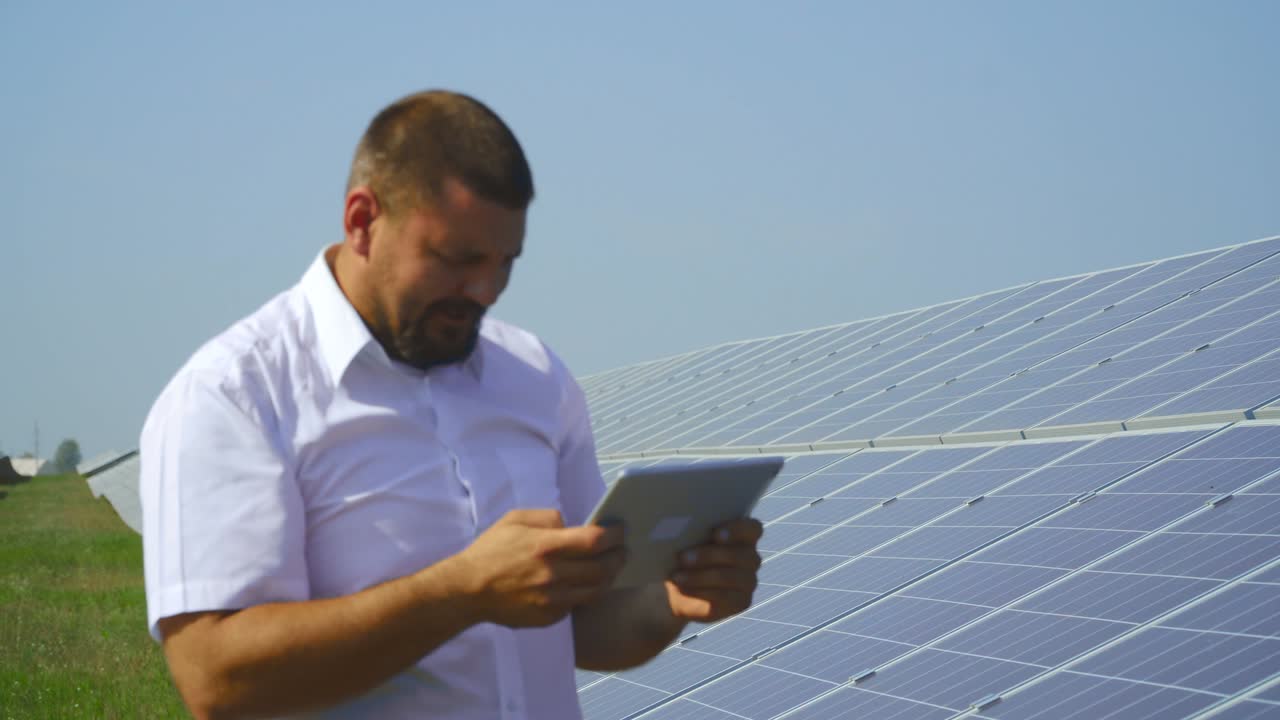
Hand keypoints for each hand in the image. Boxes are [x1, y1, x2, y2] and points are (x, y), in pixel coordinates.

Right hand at [454, 509, 625, 627]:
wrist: (467, 590)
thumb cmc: (491, 550)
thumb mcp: (516, 519)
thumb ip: (549, 517)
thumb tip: (573, 524)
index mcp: (545, 546)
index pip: (594, 540)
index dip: (614, 535)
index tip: (622, 530)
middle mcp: (552, 574)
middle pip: (603, 568)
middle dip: (619, 557)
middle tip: (624, 550)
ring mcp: (551, 599)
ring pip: (596, 591)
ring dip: (609, 578)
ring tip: (611, 568)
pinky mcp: (548, 617)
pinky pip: (577, 605)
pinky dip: (587, 593)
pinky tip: (587, 583)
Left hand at [664, 518, 762, 622]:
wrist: (675, 588)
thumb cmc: (682, 555)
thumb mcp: (685, 541)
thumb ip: (692, 532)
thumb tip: (682, 527)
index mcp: (743, 535)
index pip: (753, 528)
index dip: (737, 530)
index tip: (715, 534)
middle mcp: (750, 557)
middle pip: (740, 554)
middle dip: (709, 555)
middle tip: (683, 557)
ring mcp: (748, 581)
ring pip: (731, 576)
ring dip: (701, 576)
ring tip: (678, 577)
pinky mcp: (741, 602)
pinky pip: (726, 597)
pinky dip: (702, 592)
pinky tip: (685, 588)